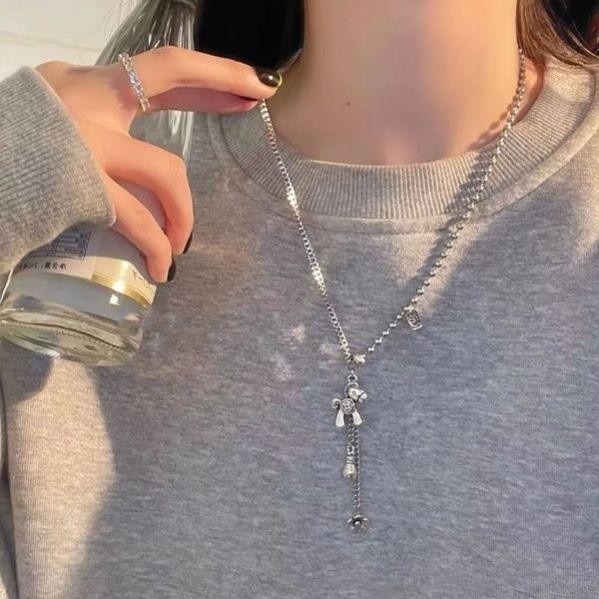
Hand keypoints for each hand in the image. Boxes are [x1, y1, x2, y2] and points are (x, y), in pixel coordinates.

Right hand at [35, 46, 281, 281]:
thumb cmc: (5, 161)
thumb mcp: (45, 128)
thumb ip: (87, 131)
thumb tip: (128, 158)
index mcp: (75, 84)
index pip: (153, 69)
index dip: (205, 77)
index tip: (244, 87)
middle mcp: (81, 98)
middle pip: (166, 72)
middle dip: (220, 81)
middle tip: (257, 93)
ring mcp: (82, 138)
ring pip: (165, 170)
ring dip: (181, 214)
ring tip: (180, 245)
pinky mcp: (80, 183)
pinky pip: (138, 219)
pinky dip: (157, 246)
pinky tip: (163, 266)